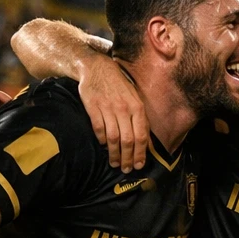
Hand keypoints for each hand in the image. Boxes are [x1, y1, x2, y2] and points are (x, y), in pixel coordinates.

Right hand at [81, 56, 147, 172]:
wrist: (97, 68)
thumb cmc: (119, 85)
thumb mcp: (135, 97)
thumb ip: (139, 117)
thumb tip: (145, 140)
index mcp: (138, 107)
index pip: (142, 135)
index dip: (141, 153)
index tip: (139, 165)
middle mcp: (125, 109)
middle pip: (129, 140)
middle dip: (128, 157)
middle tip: (126, 169)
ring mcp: (108, 109)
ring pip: (114, 138)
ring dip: (114, 154)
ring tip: (114, 163)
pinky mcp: (93, 108)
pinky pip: (99, 129)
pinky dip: (102, 140)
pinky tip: (104, 146)